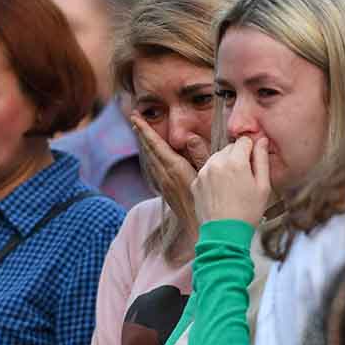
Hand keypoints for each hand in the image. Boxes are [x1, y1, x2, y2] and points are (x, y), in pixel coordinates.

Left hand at [131, 114, 204, 233]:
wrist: (199, 227)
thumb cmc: (209, 201)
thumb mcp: (208, 174)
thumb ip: (200, 154)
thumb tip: (190, 137)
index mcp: (174, 168)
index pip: (156, 144)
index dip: (145, 130)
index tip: (135, 116)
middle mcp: (165, 175)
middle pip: (150, 150)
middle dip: (142, 134)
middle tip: (135, 119)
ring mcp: (164, 185)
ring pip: (151, 161)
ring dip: (146, 146)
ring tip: (142, 134)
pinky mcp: (166, 192)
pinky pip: (154, 170)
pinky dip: (151, 158)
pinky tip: (153, 158)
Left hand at [192, 136, 271, 225]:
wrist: (224, 235)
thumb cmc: (247, 213)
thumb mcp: (263, 186)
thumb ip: (262, 159)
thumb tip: (261, 140)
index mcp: (235, 161)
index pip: (243, 140)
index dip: (251, 150)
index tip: (253, 163)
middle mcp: (216, 163)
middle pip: (229, 148)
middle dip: (237, 157)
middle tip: (243, 178)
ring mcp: (203, 172)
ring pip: (217, 158)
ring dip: (225, 165)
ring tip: (231, 186)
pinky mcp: (195, 183)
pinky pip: (207, 171)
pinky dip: (214, 176)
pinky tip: (221, 193)